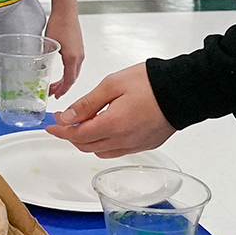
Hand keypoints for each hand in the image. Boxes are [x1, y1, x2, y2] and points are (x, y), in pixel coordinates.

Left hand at [45, 4, 83, 97]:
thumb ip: (44, 57)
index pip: (69, 81)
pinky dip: (68, 71)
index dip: (62, 90)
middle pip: (72, 78)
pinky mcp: (78, 47)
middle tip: (53, 93)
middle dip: (63, 87)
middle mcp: (79, 56)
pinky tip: (61, 71)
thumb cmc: (59, 23)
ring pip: (74, 71)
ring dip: (66, 80)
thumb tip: (37, 66)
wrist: (66, 10)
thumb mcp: (48, 44)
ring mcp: (80, 52)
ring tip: (56, 85)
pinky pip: (75, 64)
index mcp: (72, 58)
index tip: (55, 96)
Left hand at [49, 63, 176, 157]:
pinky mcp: (146, 145)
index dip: (61, 131)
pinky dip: (105, 145)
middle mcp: (123, 140)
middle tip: (65, 122)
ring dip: (88, 142)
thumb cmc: (150, 83)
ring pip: (102, 151)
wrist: (184, 90)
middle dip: (72, 136)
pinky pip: (118, 151)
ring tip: (84, 124)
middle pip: (87, 146)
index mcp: (113, 125)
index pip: (77, 135)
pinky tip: (105, 131)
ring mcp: (136, 145)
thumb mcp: (112, 85)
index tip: (51, 125)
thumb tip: (67, 117)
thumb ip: (87, 103)